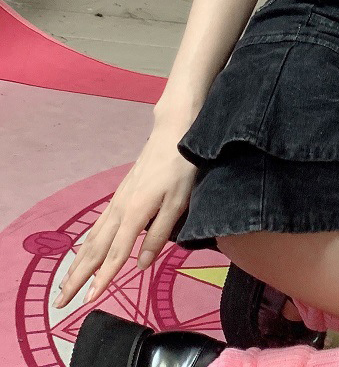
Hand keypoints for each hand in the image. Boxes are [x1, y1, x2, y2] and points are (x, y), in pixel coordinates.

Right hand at [52, 118, 197, 308]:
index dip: (103, 278)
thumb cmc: (180, 168)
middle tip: (61, 300)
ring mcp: (118, 200)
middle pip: (95, 249)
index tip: (87, 301)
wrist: (171, 134)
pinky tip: (86, 250)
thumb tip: (140, 264)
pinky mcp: (120, 194)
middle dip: (78, 276)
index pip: (116, 254)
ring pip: (93, 237)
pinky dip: (88, 243)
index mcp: (134, 213)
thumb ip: (160, 233)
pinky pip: (99, 225)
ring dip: (78, 262)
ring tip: (66, 282)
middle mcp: (120, 209)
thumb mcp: (178, 201)